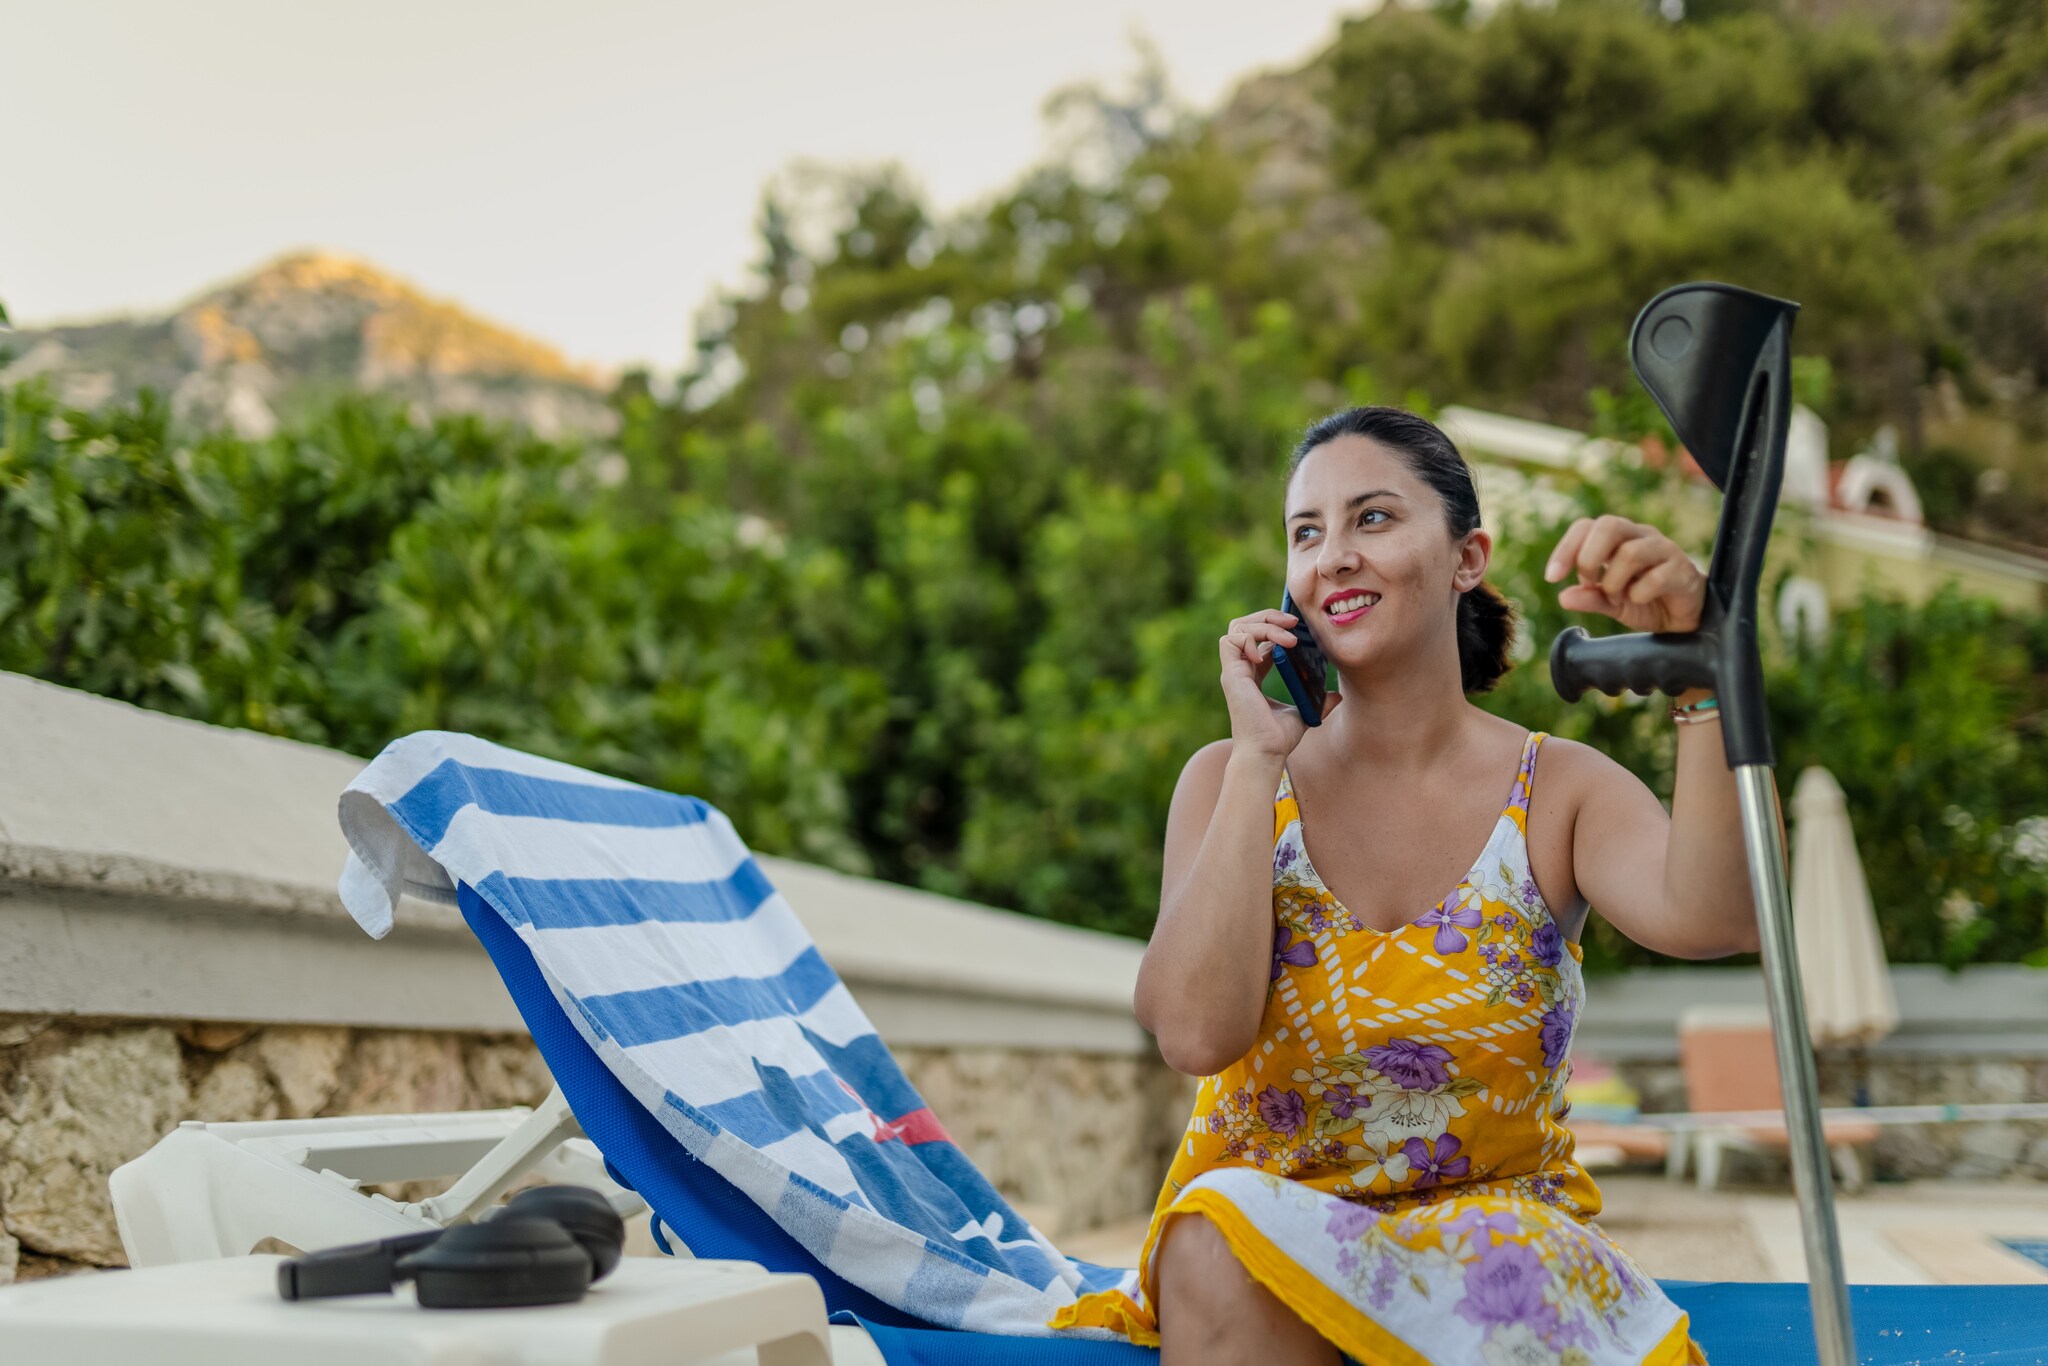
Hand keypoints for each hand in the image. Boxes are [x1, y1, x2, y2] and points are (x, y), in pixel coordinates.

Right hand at [1217, 610, 1341, 759]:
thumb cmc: (1279, 738)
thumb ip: (1317, 700)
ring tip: (1288, 636)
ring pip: (1237, 628)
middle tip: (1294, 622)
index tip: (1298, 628)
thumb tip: (1337, 695)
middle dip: (1268, 616)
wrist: (1266, 753)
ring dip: (1264, 624)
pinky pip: (1231, 641)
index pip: (1258, 638)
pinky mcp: (1231, 675)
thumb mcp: (1303, 712)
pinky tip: (1272, 651)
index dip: (1275, 626)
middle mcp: (1241, 669)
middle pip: (1245, 625)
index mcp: (1253, 674)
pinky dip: (1251, 638)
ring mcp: (1234, 671)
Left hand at [1543, 516, 1706, 633]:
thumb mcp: (1612, 603)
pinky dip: (1640, 593)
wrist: (1684, 618)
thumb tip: (1563, 597)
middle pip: (1609, 525)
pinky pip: (1656, 576)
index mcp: (1618, 539)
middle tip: (1590, 582)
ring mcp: (1663, 549)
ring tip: (1619, 597)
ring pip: (1630, 552)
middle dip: (1589, 558)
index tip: (1552, 577)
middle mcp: (1639, 536)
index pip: (1586, 526)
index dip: (1565, 548)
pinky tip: (1640, 600)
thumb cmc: (1646, 601)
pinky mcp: (1682, 568)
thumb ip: (1590, 598)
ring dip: (1615, 581)